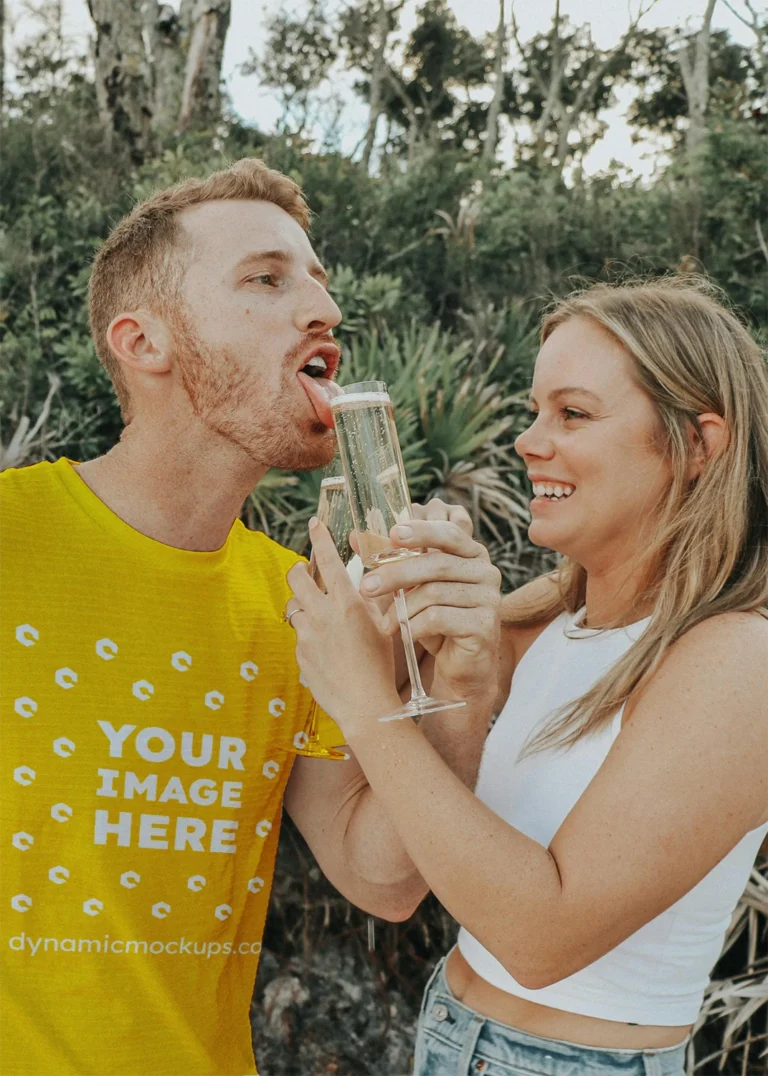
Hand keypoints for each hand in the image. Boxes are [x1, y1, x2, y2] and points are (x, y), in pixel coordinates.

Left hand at [286, 520, 401, 736]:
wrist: (366, 706)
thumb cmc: (381, 666)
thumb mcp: (384, 625)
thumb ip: (373, 600)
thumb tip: (370, 581)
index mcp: (348, 603)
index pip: (328, 559)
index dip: (319, 537)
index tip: (314, 524)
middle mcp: (323, 615)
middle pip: (296, 577)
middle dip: (298, 570)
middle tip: (305, 571)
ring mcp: (307, 635)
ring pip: (294, 606)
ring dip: (303, 605)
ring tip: (319, 615)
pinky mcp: (299, 654)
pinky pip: (299, 635)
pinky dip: (309, 635)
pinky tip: (326, 649)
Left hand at [360, 499, 501, 702]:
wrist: (461, 664)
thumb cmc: (435, 620)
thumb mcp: (413, 587)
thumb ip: (390, 560)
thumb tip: (354, 537)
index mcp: (471, 553)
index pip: (448, 532)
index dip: (421, 531)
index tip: (393, 534)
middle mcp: (486, 571)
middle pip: (436, 564)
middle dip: (396, 574)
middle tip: (367, 587)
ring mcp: (489, 598)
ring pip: (434, 593)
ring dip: (402, 609)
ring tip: (385, 623)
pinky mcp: (485, 625)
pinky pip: (440, 618)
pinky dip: (415, 626)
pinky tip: (404, 634)